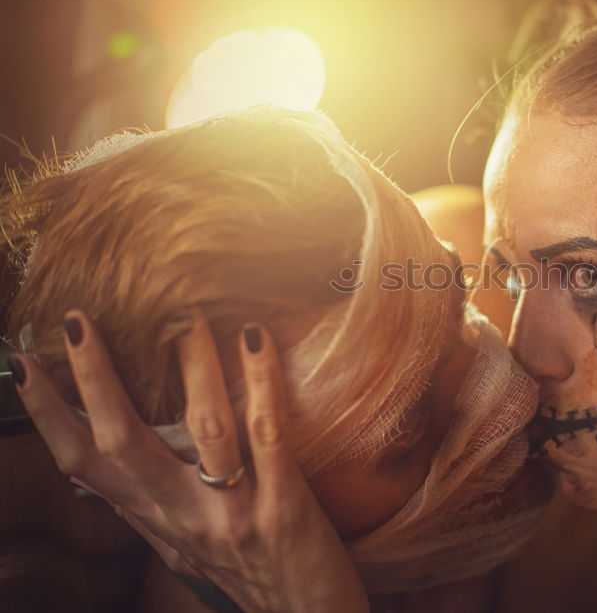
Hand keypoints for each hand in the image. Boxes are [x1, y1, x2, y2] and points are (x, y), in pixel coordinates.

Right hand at [11, 308, 368, 612]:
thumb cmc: (244, 570)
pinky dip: (262, 386)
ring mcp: (232, 514)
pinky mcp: (284, 509)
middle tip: (78, 323)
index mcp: (155, 517)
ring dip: (194, 368)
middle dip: (96, 381)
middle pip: (124, 443)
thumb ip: (143, 506)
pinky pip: (270, 437)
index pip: (84, 464)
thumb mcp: (179, 544)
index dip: (49, 415)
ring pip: (205, 430)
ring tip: (187, 314)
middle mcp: (182, 516)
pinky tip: (256, 341)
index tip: (25, 366)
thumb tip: (91, 476)